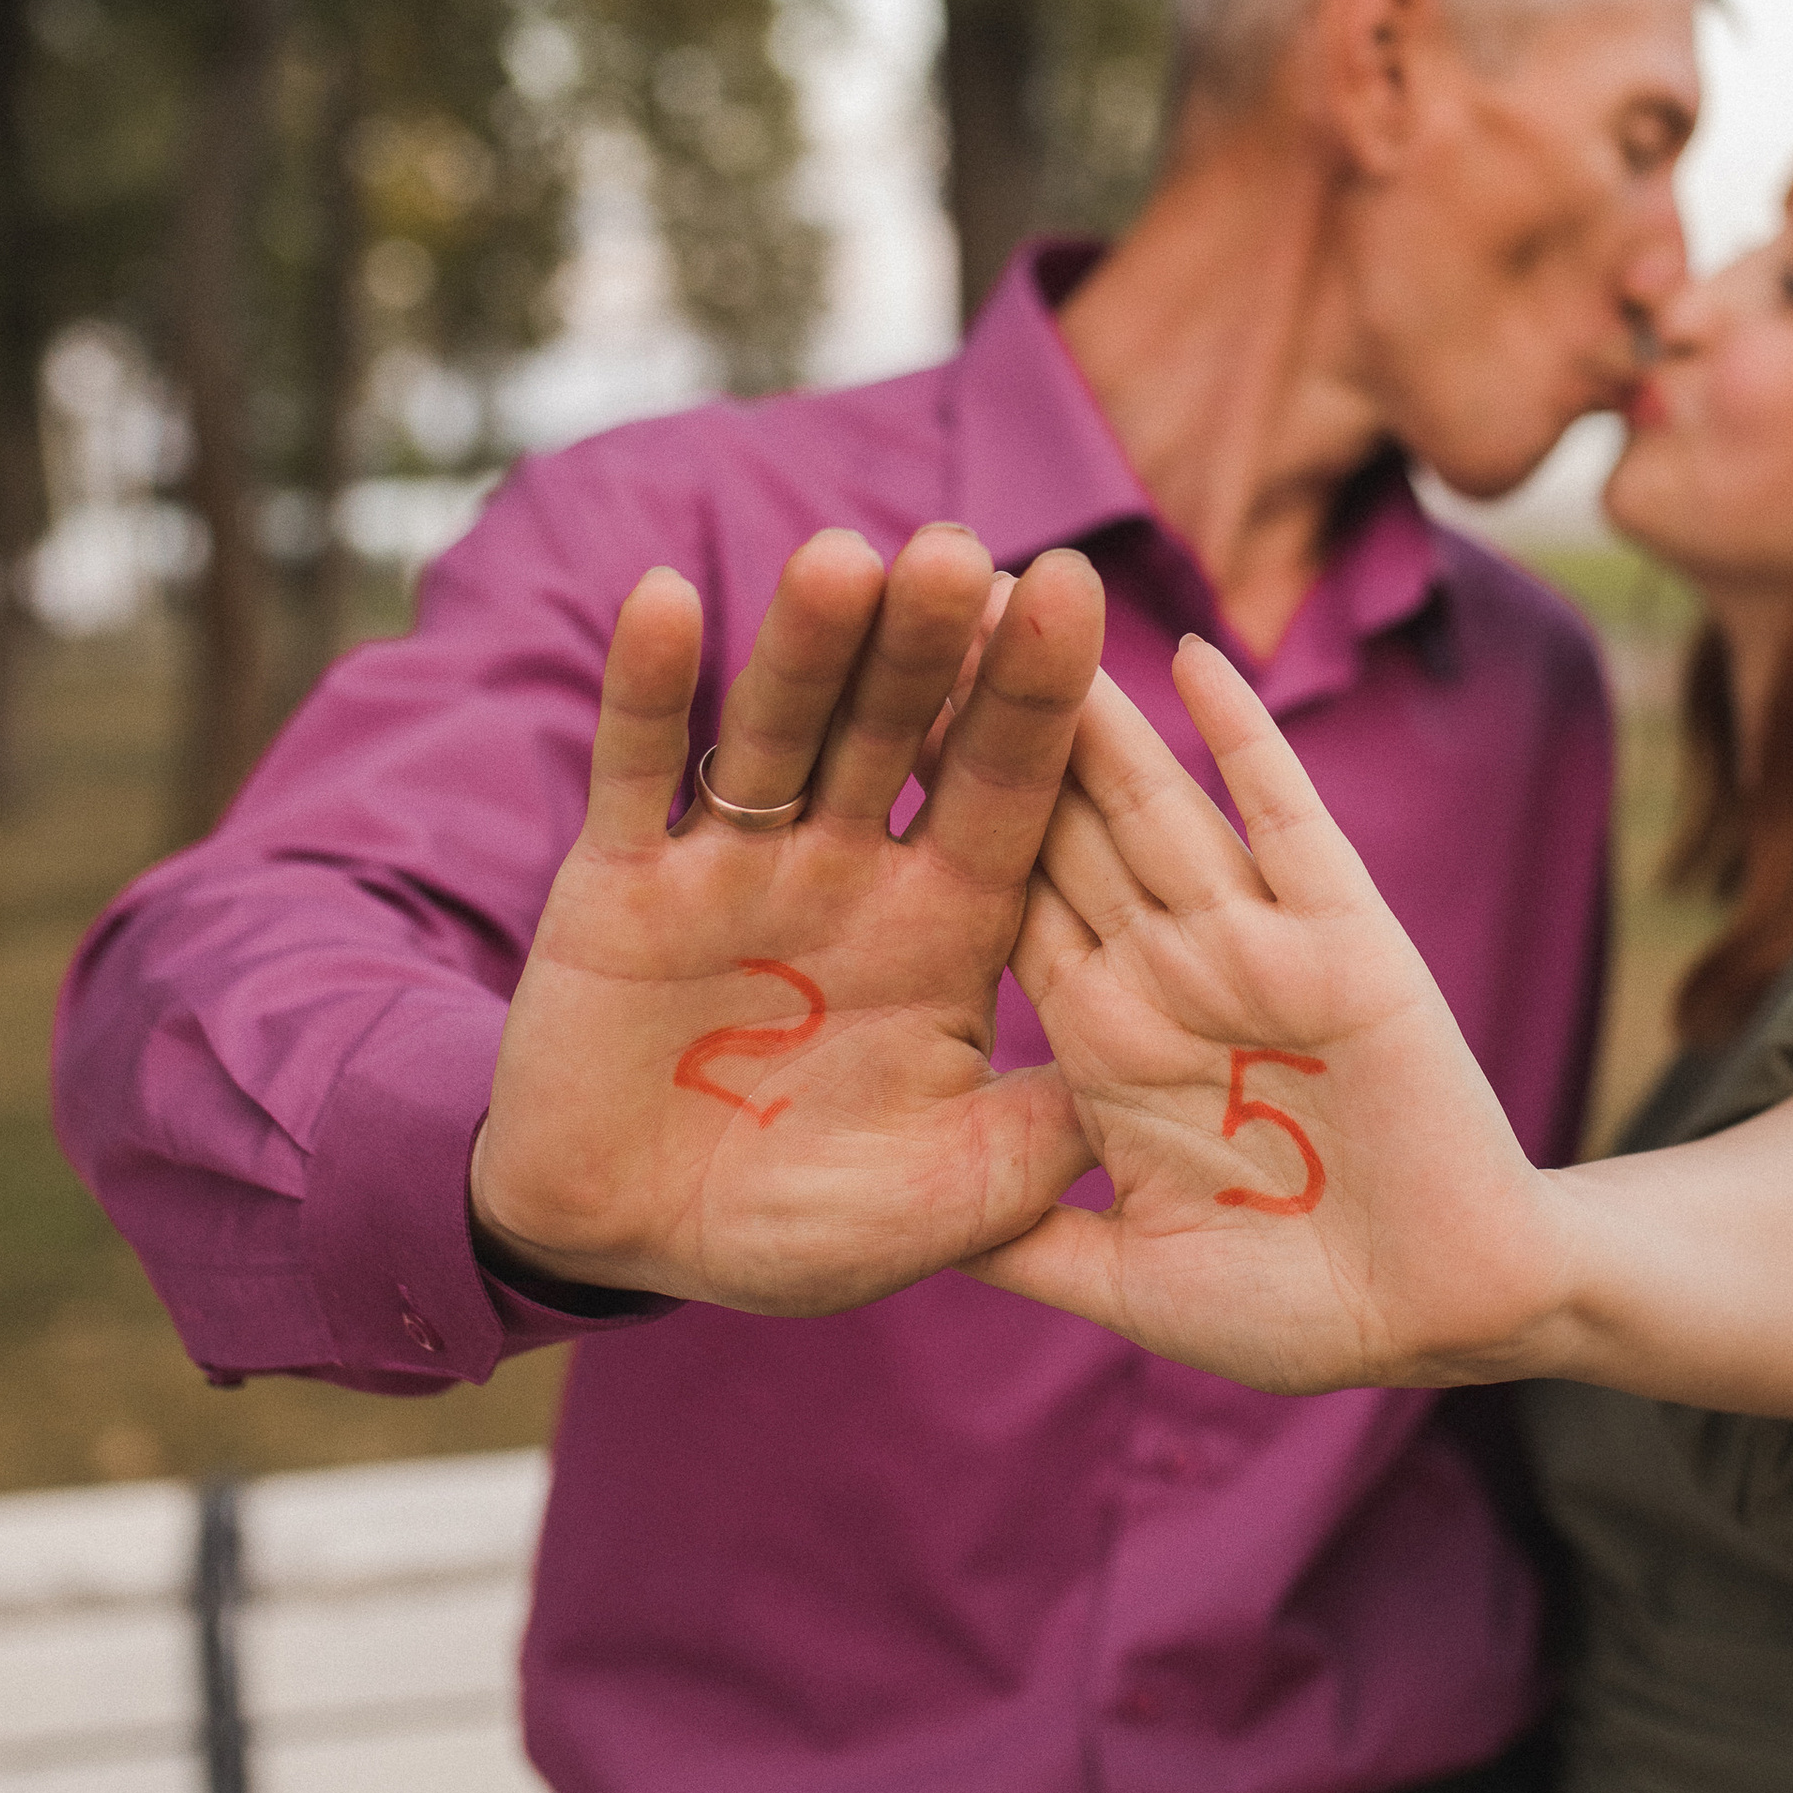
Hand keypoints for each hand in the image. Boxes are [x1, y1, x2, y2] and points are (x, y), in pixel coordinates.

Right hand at [472, 524, 1103, 1314]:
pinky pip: (639, 773)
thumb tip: (1170, 1094)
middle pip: (901, 730)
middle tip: (968, 546)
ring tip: (847, 558)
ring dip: (810, 645)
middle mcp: (851, 868)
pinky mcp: (621, 880)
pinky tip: (670, 599)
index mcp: (947, 924)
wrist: (627, 1245)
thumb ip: (1042, 1139)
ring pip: (781, 729)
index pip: (1008, 786)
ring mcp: (735, 863)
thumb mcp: (948, 1197)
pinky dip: (650, 690)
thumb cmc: (802, 1223)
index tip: (1079, 590)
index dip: (1039, 695)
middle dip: (934, 644)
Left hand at [964, 638, 1569, 1392]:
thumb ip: (1027, 1242)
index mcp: (1106, 1032)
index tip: (849, 722)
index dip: (927, 811)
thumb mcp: (1130, 1281)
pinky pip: (1285, 821)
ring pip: (1152, 799)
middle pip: (1058, 820)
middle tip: (909, 600)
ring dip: (1090, 702)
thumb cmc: (1298, 1310)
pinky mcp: (1345, 936)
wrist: (1452, 1314)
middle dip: (987, 718)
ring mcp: (1255, 942)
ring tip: (1020, 595)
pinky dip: (1244, 741)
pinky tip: (1192, 658)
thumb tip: (906, 1228)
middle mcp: (1168, 966)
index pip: (1000, 896)